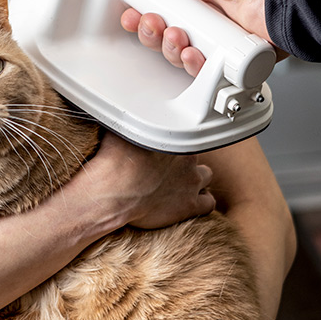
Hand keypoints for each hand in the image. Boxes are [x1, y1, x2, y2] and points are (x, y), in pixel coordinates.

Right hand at [74, 132, 214, 229]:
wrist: (113, 191)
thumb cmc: (112, 162)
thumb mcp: (119, 130)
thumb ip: (127, 122)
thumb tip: (119, 113)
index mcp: (174, 136)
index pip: (183, 134)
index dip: (171, 145)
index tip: (160, 152)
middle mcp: (187, 159)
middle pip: (194, 155)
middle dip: (182, 162)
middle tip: (164, 169)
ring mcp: (191, 182)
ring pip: (206, 176)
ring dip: (196, 179)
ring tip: (178, 185)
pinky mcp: (189, 206)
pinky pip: (208, 204)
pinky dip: (201, 203)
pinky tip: (189, 204)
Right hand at [116, 0, 282, 76]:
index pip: (154, 11)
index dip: (140, 18)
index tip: (132, 18)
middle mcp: (202, 15)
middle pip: (163, 38)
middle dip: (153, 36)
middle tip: (155, 26)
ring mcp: (216, 37)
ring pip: (180, 57)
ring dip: (171, 51)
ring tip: (178, 38)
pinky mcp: (230, 58)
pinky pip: (204, 73)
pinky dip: (196, 67)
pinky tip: (195, 54)